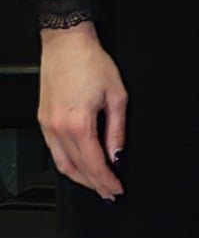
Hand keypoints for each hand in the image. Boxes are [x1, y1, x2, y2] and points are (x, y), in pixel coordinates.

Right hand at [38, 23, 126, 200]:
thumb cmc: (91, 63)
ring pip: (61, 164)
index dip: (106, 180)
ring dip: (79, 178)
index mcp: (78, 124)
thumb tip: (117, 154)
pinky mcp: (43, 121)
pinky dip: (68, 163)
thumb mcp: (117, 96)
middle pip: (76, 168)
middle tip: (109, 193)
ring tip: (96, 184)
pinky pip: (54, 151)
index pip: (93, 164)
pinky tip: (80, 165)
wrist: (67, 44)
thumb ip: (117, 130)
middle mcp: (57, 129)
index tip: (117, 189)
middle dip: (94, 184)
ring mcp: (47, 126)